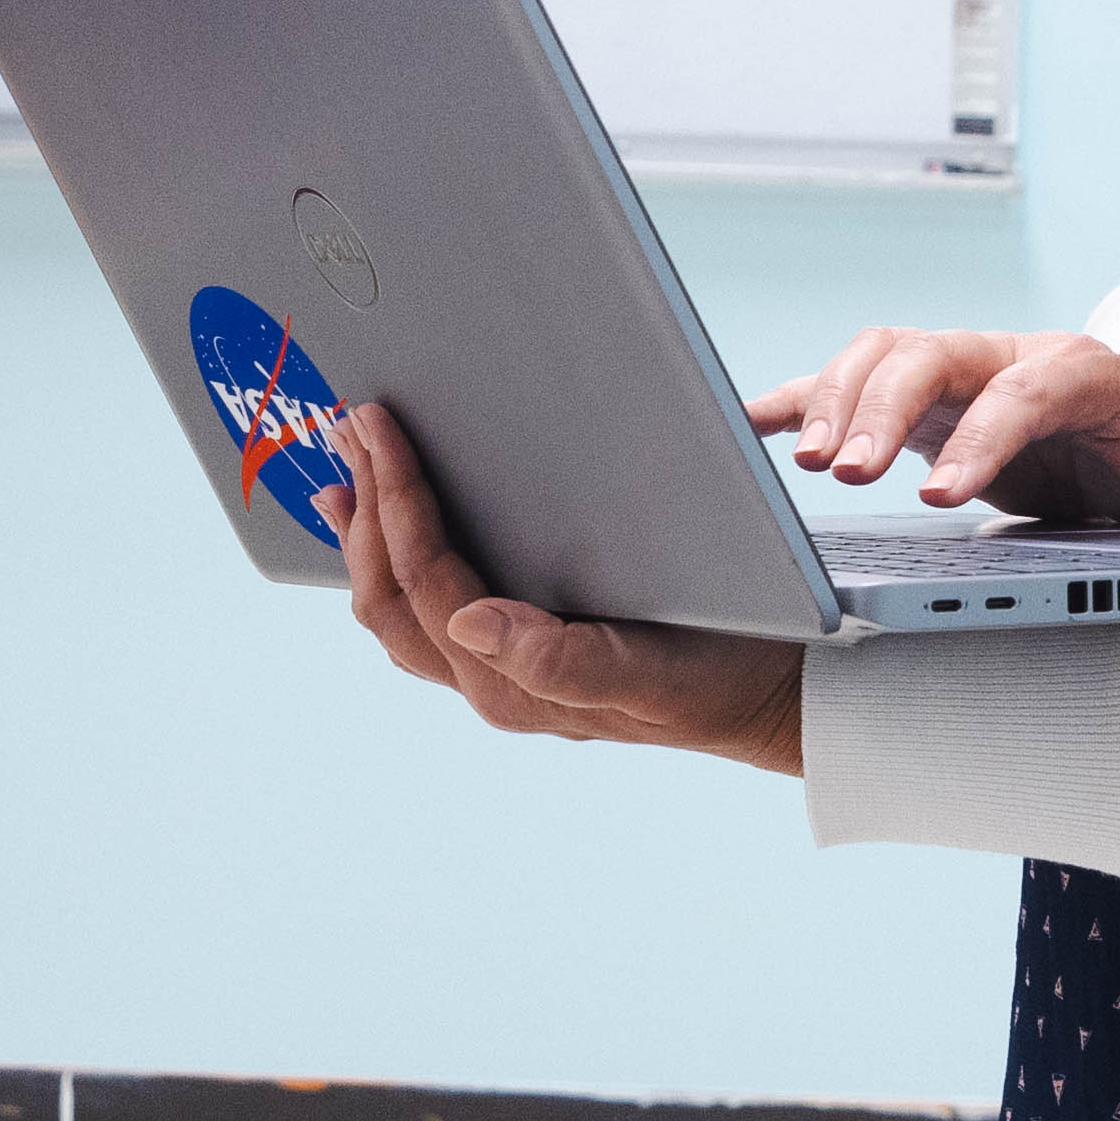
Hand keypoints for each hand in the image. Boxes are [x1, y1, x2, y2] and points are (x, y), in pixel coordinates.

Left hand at [319, 401, 805, 775]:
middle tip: (351, 427)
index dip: (395, 498)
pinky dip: (394, 561)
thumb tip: (464, 624)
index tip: (380, 425)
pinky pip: (427, 613)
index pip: (427, 579)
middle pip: (390, 596)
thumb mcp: (653, 668)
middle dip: (366, 507)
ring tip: (344, 474)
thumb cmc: (724, 671)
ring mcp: (499, 675)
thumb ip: (561, 659)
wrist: (775, 695)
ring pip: (397, 609)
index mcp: (514, 684)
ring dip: (366, 536)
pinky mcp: (516, 658)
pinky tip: (387, 529)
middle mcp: (493, 684)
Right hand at [751, 328, 1119, 523]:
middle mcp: (1002, 353)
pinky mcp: (914, 394)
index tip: (940, 498)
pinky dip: (797, 398)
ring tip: (811, 466)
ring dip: (837, 403)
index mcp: (1075, 369)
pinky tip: (752, 426)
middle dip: (883, 409)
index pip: (1021, 390)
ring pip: (879, 355)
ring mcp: (952, 368)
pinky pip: (844, 381)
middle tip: (851, 476)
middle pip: (927, 353)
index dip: (981, 437)